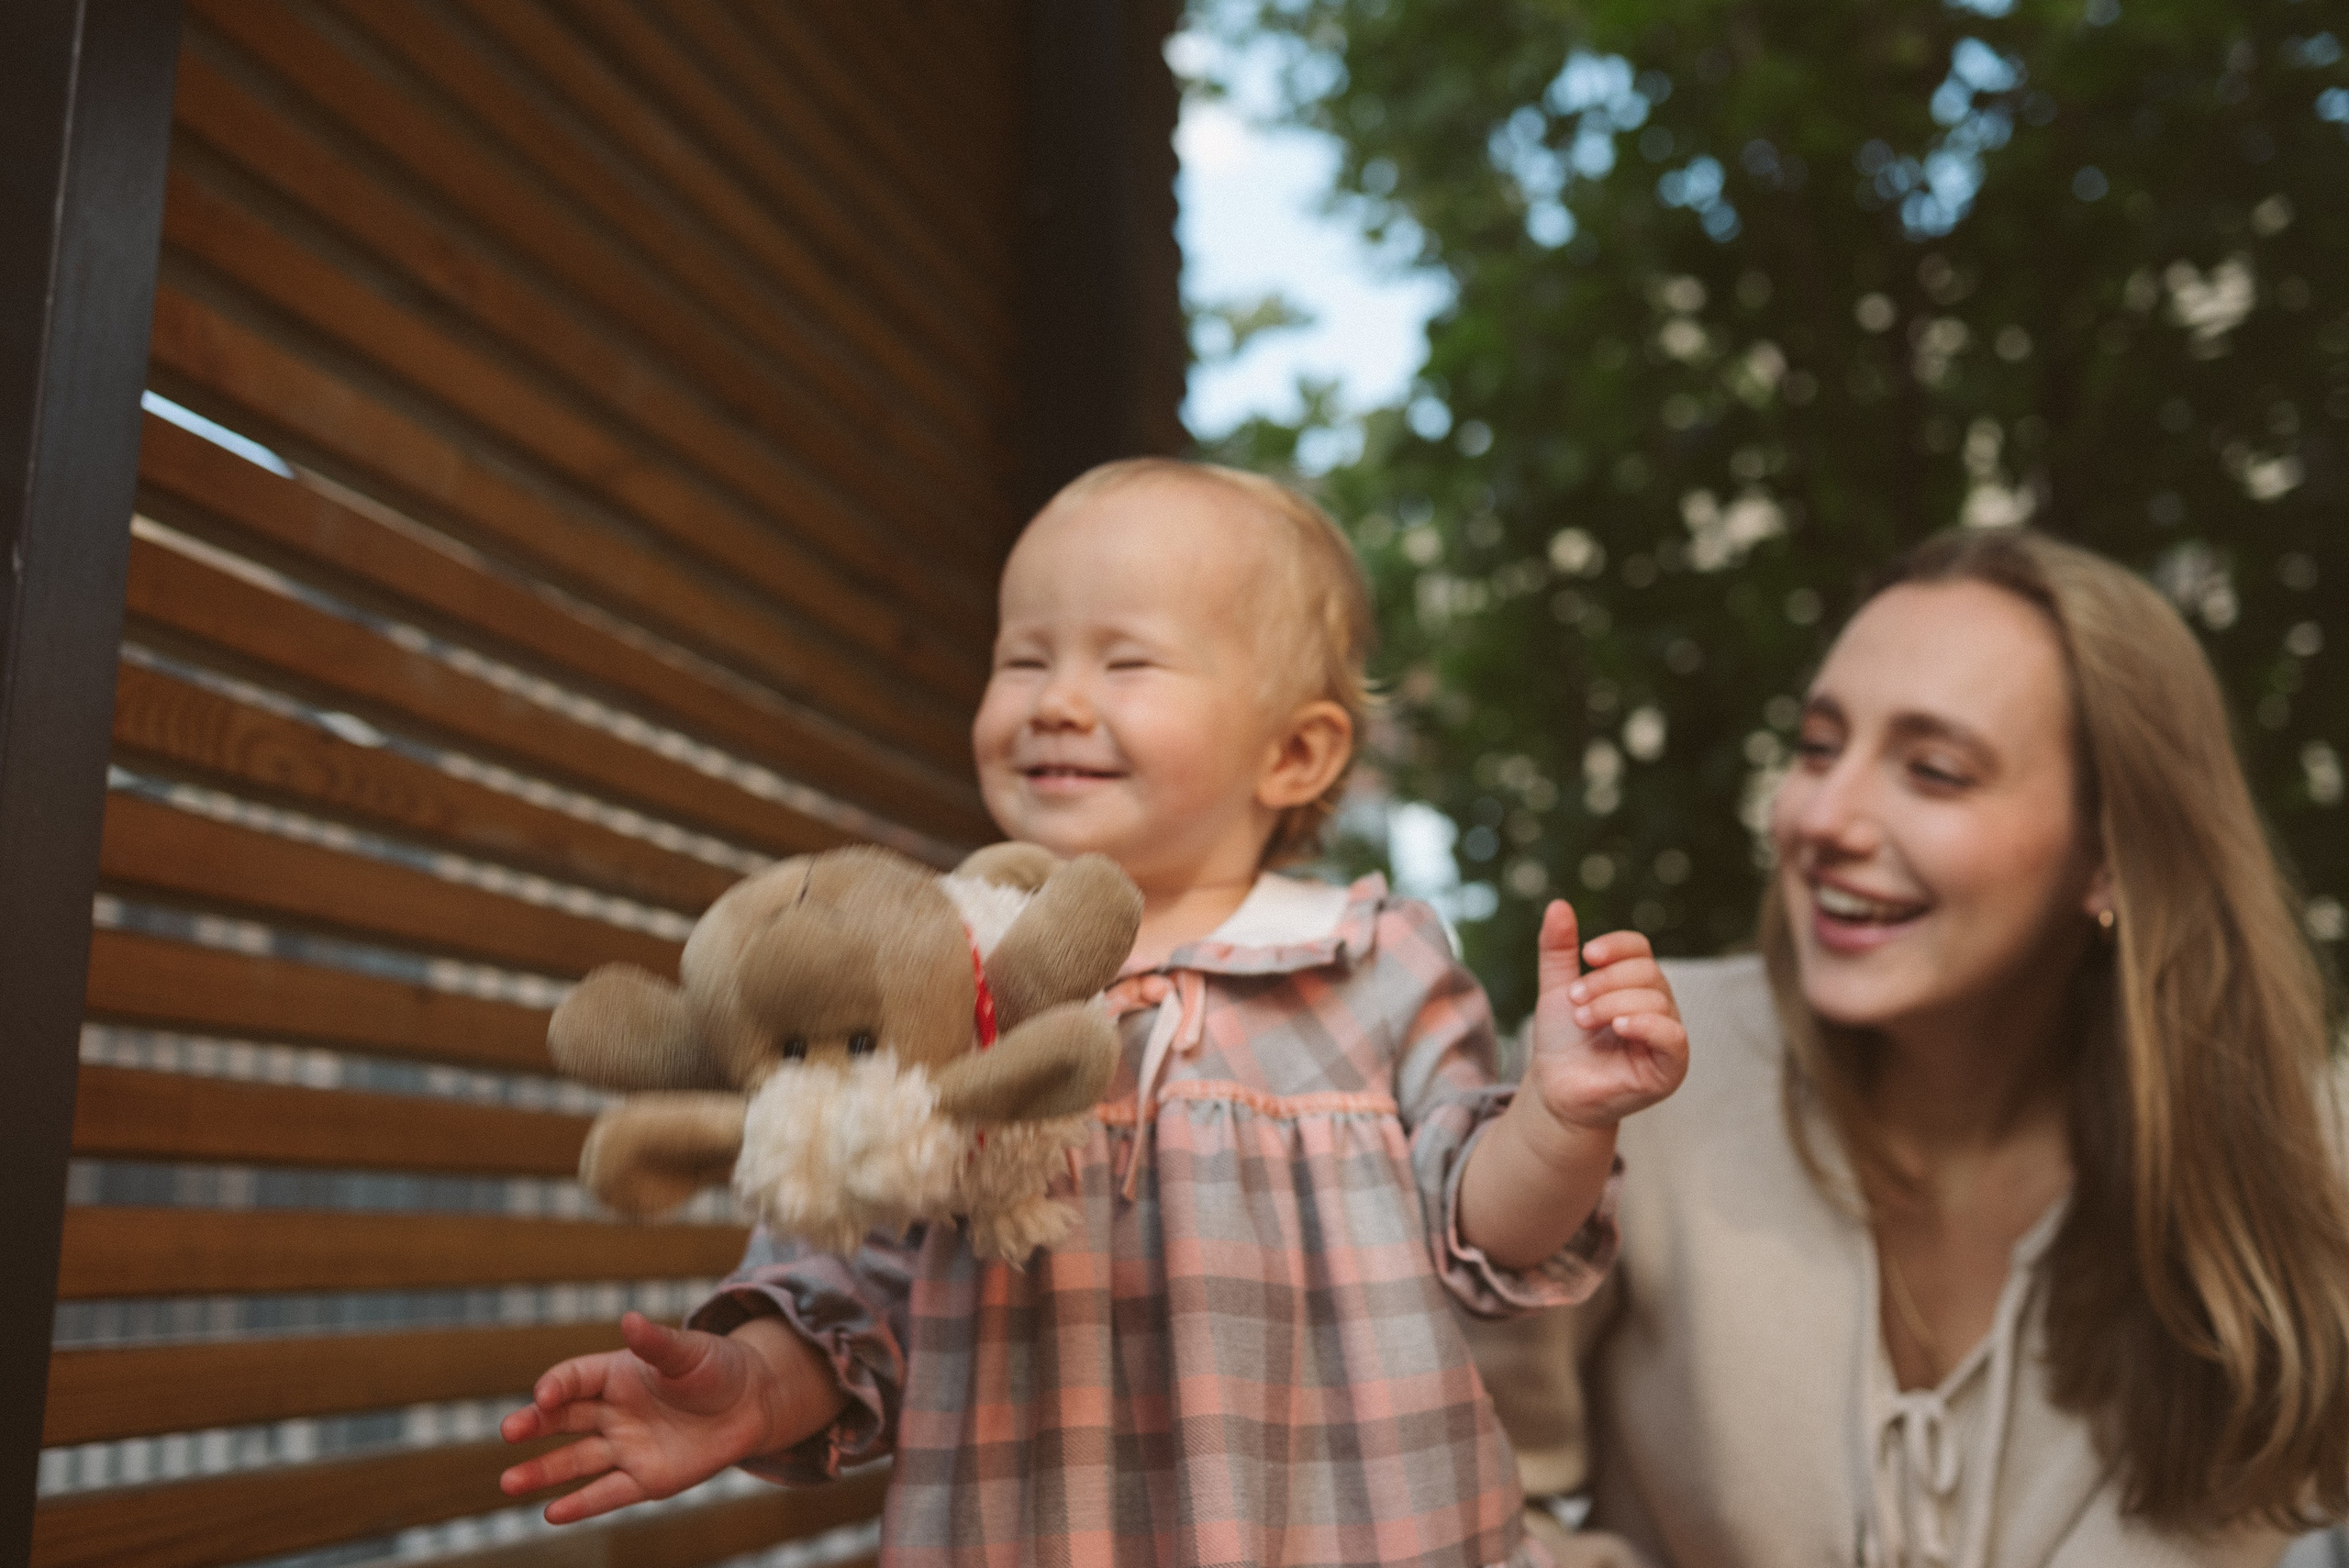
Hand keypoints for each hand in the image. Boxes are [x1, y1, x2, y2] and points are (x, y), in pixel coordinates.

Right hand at [499, 1311, 827, 1523]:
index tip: (544, 1394)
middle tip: (509, 1431)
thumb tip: (630, 1320)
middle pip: (564, 1419)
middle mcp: (613, 1412)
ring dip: (542, 1472)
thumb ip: (658, 1343)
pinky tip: (551, 1514)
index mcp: (617, 1374)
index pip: (575, 1378)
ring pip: (575, 1461)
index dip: (557, 1385)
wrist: (752, 1404)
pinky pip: (608, 1493)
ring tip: (508, 1483)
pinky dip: (582, 1505)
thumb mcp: (690, 1352)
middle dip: (535, 1424)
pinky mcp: (646, 1479)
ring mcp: (626, 1447)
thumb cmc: (717, 1367)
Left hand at [1525, 900, 1687, 1130]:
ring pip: (1655, 1000)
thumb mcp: (1555, 990)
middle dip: (1604, 983)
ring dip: (1612, 1005)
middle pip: (1647, 972)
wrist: (1556, 1091)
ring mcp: (1667, 1037)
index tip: (1587, 954)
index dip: (1616, 946)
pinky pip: (1673, 1037)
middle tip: (1574, 1003)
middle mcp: (1659, 1006)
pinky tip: (1620, 1027)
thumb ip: (1557, 951)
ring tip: (1583, 1020)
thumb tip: (1557, 904)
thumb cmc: (1562, 1042)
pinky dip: (1647, 1025)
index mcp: (1636, 985)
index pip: (1640, 949)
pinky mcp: (1670, 1068)